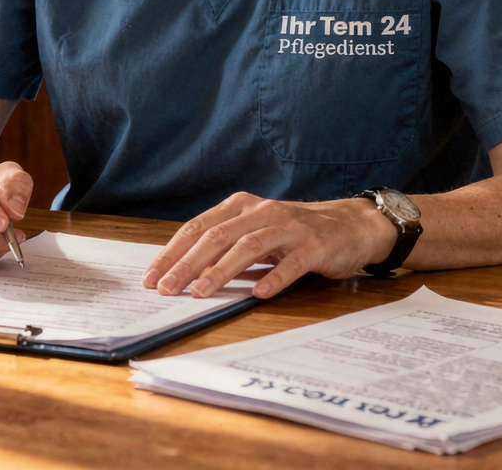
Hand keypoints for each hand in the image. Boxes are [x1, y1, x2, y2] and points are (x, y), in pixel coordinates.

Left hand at [143, 192, 397, 299]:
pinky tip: (258, 293)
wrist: (351, 224)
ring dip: (221, 270)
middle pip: (216, 236)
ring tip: (200, 292)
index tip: (150, 277)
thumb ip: (226, 249)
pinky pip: (291, 262)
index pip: (198, 228)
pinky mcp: (315, 244)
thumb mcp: (256, 234)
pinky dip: (274, 277)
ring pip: (248, 246)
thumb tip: (185, 274)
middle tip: (166, 288)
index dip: (172, 252)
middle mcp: (261, 211)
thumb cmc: (295, 234)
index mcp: (241, 207)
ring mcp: (289, 227)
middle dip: (187, 263)